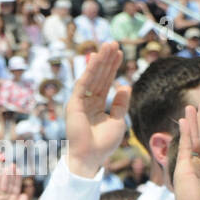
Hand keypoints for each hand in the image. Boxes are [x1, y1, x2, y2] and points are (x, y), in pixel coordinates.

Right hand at [0, 165, 30, 199]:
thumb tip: (24, 193)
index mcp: (15, 199)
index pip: (16, 186)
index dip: (18, 178)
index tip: (18, 169)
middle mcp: (7, 197)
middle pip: (10, 183)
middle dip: (11, 174)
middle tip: (12, 165)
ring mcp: (0, 198)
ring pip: (3, 185)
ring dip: (5, 176)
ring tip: (7, 167)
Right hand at [64, 41, 129, 177]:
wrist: (91, 157)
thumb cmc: (104, 144)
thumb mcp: (118, 121)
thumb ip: (121, 104)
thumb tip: (125, 85)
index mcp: (97, 106)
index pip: (106, 83)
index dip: (113, 68)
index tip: (120, 54)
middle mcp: (87, 102)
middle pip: (99, 76)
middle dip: (107, 60)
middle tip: (114, 42)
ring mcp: (79, 102)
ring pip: (92, 77)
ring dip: (100, 60)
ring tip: (108, 45)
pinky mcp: (74, 104)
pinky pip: (83, 83)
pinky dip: (90, 69)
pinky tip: (96, 57)